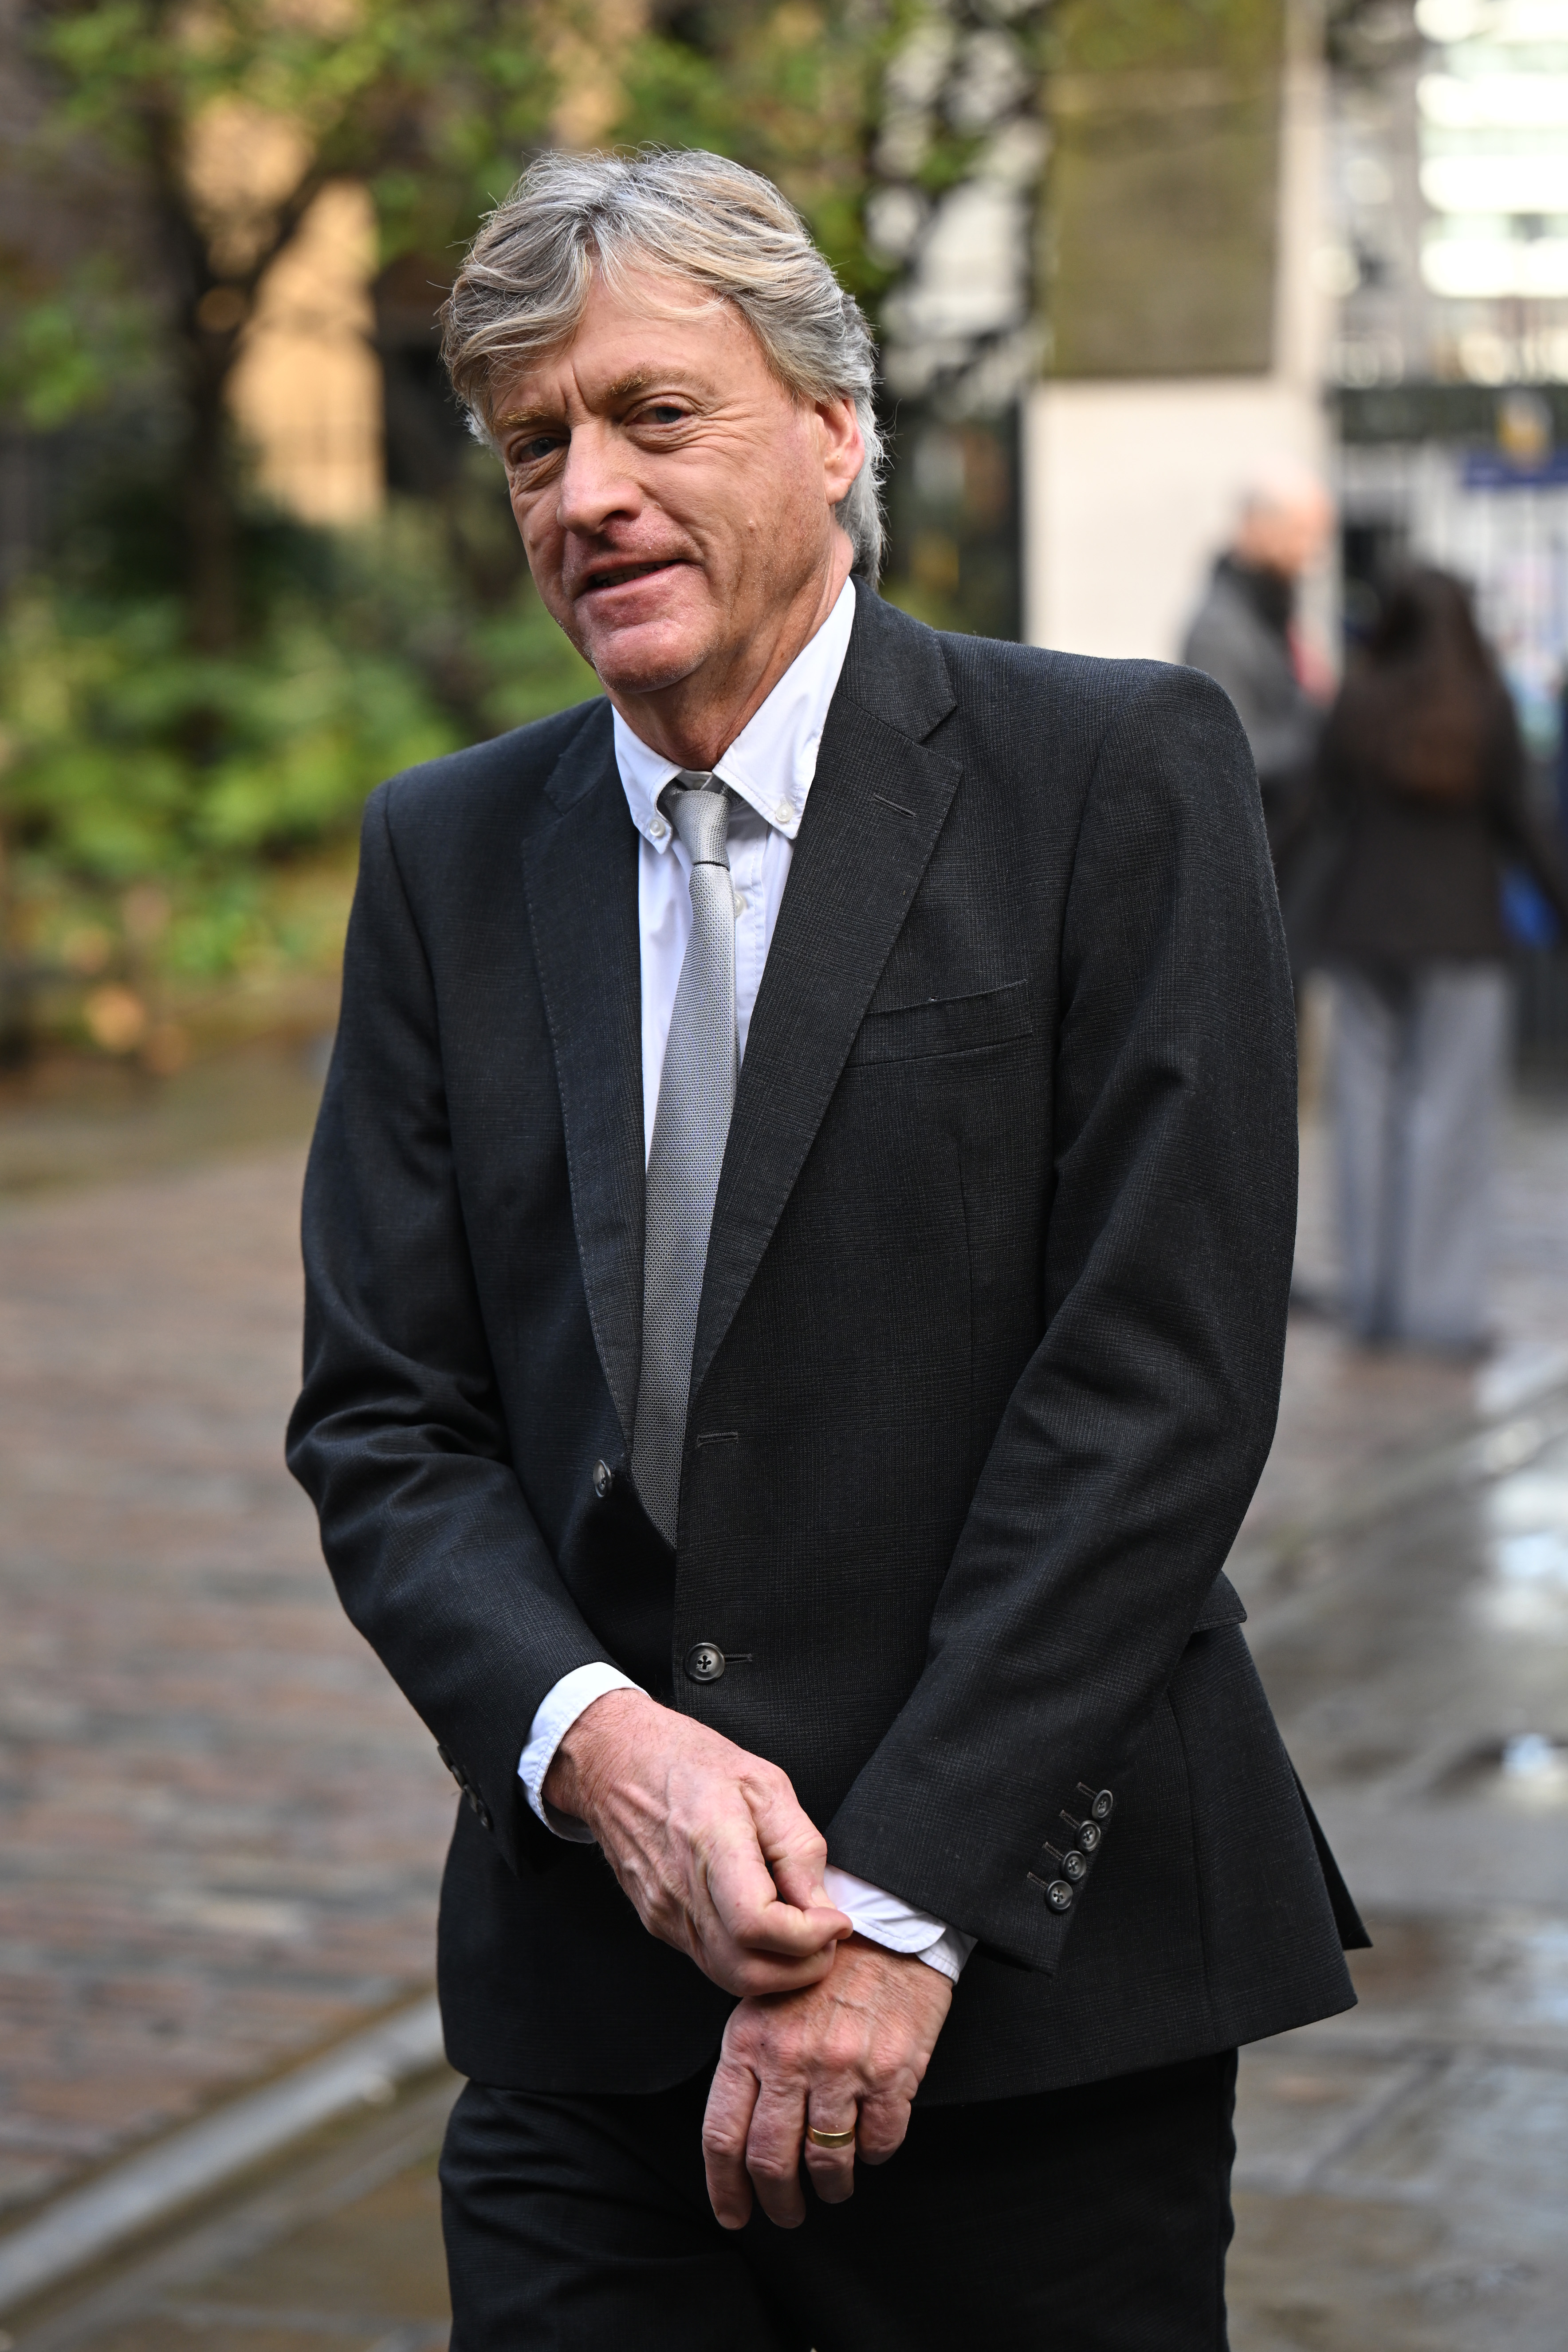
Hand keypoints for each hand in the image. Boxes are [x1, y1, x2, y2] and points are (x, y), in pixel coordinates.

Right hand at [543, 1687, 849, 1996]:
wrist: (617, 1762)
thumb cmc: (690, 1762)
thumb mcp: (765, 1783)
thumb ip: (798, 1847)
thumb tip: (821, 1907)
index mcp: (710, 1841)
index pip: (757, 1923)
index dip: (807, 1936)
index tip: (836, 1921)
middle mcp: (681, 1887)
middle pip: (746, 1969)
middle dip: (802, 1968)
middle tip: (827, 1937)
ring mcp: (664, 1911)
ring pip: (728, 1975)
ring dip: (778, 1971)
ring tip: (802, 1933)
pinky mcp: (658, 1922)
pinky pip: (710, 1959)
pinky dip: (748, 1958)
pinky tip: (766, 1927)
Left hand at [702, 1934, 952, 2229]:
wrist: (885, 1926)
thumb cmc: (819, 1972)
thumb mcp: (762, 2004)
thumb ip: (747, 2066)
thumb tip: (740, 2138)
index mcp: (750, 2041)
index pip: (722, 2135)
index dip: (725, 2188)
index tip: (734, 2214)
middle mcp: (791, 2058)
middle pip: (771, 2159)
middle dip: (778, 2202)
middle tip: (787, 2213)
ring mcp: (842, 2067)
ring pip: (827, 2161)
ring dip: (831, 2187)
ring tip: (834, 2188)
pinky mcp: (892, 2072)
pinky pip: (880, 2142)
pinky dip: (874, 2155)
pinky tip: (870, 2145)